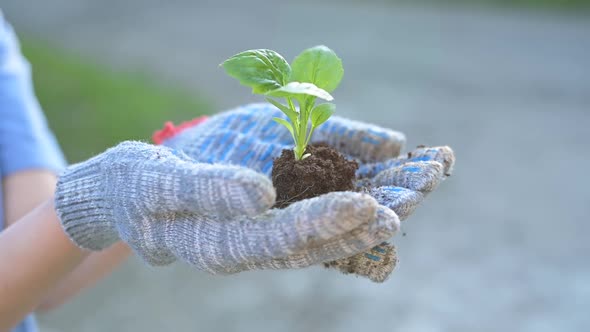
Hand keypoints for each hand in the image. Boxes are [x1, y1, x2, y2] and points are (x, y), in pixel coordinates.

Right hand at [54, 142, 398, 273]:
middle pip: (329, 234)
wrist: (132, 191)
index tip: (371, 206)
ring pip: (337, 220)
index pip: (287, 240)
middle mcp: (260, 244)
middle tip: (426, 182)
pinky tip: (397, 167)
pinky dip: (363, 185)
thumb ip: (207, 191)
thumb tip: (261, 197)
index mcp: (228, 246)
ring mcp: (274, 228)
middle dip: (378, 210)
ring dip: (382, 195)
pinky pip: (329, 205)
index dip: (329, 224)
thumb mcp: (159, 184)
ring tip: (429, 170)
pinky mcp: (280, 211)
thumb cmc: (138, 188)